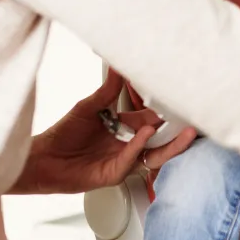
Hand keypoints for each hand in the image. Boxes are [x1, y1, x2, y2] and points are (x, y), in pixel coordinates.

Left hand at [11, 70, 196, 194]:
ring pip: (155, 154)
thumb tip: (118, 64)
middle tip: (196, 118)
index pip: (153, 119)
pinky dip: (139, 147)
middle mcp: (128, 145)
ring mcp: (124, 161)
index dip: (167, 111)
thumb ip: (108, 89)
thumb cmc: (64, 134)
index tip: (182, 98)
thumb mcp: (89, 105)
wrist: (42, 158)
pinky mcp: (114, 174)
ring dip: (171, 144)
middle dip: (180, 130)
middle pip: (162, 139)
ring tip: (186, 132)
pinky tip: (145, 134)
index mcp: (125, 128)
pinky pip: (132, 161)